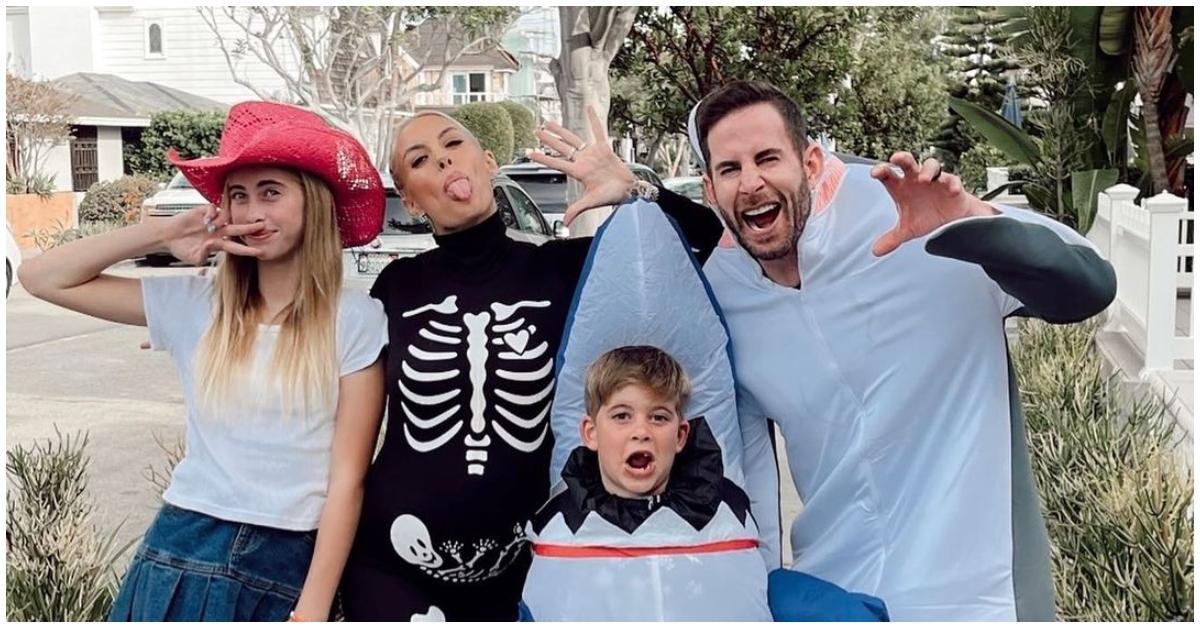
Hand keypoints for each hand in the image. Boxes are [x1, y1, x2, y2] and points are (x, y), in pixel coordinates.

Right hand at [160, 204, 264, 264]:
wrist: (167, 236)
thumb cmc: (180, 248)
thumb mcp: (193, 257)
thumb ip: (202, 256)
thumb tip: (209, 251)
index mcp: (218, 244)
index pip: (235, 247)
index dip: (246, 250)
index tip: (259, 252)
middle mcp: (218, 232)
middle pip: (237, 230)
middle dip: (249, 228)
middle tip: (262, 226)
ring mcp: (211, 222)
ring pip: (226, 218)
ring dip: (225, 221)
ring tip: (215, 226)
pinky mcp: (203, 212)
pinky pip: (213, 209)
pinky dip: (213, 213)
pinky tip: (206, 220)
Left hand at [527, 105, 636, 224]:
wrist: (628, 190)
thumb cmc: (612, 196)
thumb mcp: (592, 202)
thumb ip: (577, 209)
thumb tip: (565, 222)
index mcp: (578, 172)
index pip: (556, 162)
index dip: (542, 157)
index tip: (530, 152)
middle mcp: (583, 161)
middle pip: (561, 147)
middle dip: (548, 139)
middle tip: (536, 131)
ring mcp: (593, 153)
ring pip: (574, 138)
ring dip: (561, 130)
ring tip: (548, 122)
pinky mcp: (604, 148)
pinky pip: (598, 130)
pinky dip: (594, 119)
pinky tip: (588, 108)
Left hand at [869, 152, 995, 256]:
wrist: (950, 220)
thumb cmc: (926, 217)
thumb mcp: (908, 229)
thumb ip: (892, 238)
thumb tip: (875, 252)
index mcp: (902, 187)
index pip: (888, 175)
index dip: (881, 171)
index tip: (874, 174)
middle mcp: (917, 179)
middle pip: (908, 163)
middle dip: (903, 158)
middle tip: (896, 158)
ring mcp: (935, 180)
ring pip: (931, 165)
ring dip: (928, 169)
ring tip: (924, 178)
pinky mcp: (952, 185)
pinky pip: (953, 180)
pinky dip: (952, 183)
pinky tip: (952, 190)